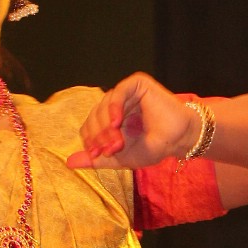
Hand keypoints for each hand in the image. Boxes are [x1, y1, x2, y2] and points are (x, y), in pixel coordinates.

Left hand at [66, 73, 197, 170]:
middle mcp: (116, 105)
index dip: (90, 141)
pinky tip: (117, 122)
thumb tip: (68, 163)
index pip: (89, 127)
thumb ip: (95, 159)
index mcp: (111, 120)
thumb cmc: (153, 148)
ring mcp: (126, 93)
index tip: (98, 155)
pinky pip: (117, 92)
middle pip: (93, 117)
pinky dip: (114, 107)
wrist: (178, 140)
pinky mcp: (137, 84)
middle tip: (111, 150)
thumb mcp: (118, 158)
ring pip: (103, 106)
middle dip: (99, 136)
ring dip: (106, 127)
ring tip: (117, 142)